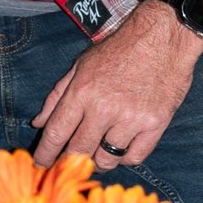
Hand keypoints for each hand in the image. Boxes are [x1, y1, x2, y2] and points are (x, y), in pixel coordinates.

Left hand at [33, 2, 202, 169]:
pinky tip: (121, 148)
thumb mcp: (82, 65)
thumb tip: (38, 123)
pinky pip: (134, 157)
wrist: (163, 37)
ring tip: (98, 153)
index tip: (41, 165)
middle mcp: (104, 108)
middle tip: (68, 165)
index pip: (56, 133)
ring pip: (106, 159)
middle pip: (79, 151)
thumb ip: (57, 95)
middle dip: (69, 162)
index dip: (46, 155)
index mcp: (82, 92)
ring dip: (99, 161)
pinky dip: (125, 158)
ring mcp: (131, 118)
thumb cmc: (120, 49)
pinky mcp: (155, 124)